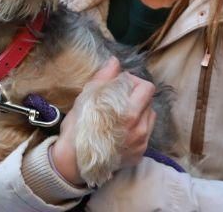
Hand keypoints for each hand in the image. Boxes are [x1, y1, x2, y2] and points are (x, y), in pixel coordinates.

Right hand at [50, 58, 156, 184]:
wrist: (72, 161)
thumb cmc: (77, 128)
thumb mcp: (86, 98)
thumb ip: (103, 79)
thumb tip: (115, 61)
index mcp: (128, 114)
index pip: (147, 88)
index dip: (134, 81)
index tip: (120, 84)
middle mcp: (140, 130)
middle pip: (150, 102)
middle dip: (136, 96)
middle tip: (118, 98)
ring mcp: (141, 144)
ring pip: (149, 118)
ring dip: (139, 112)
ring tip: (120, 114)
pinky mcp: (139, 155)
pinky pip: (146, 134)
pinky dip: (137, 128)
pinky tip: (120, 130)